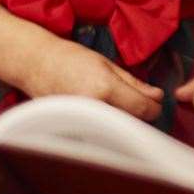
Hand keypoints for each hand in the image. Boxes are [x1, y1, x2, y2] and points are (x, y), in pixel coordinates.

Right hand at [23, 36, 163, 120]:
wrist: (35, 65)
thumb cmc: (71, 59)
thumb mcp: (108, 65)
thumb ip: (134, 83)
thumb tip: (158, 96)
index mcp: (105, 89)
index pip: (142, 109)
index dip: (154, 108)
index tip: (156, 104)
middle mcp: (93, 109)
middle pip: (131, 123)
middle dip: (140, 116)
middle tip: (141, 107)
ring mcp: (80, 122)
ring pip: (115, 131)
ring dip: (124, 124)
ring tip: (121, 110)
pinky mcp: (70, 129)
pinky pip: (97, 134)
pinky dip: (106, 129)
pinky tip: (105, 119)